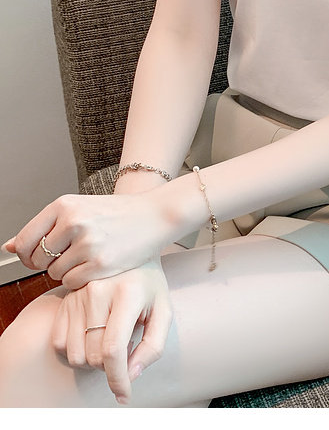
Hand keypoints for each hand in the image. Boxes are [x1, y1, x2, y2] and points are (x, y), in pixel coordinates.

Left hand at [3, 191, 174, 288]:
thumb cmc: (117, 213)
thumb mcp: (79, 209)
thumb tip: (8, 247)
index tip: (42, 253)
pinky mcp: (100, 263)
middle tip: (71, 254)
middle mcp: (73, 222)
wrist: (155, 215)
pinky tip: (96, 265)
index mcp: (64, 205)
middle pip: (38, 259)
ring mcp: (87, 243)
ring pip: (55, 273)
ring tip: (89, 256)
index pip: (25, 240)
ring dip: (67, 271)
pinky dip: (80, 279)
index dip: (29, 253)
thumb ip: (45, 227)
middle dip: (49, 263)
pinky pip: (72, 282)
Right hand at [51, 260, 172, 404]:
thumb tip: (130, 375)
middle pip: (94, 357)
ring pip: (76, 355)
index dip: (117, 378)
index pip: (114, 348)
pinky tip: (93, 334)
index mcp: (127, 293)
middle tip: (126, 344)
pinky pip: (60, 344)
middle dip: (111, 364)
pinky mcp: (64, 300)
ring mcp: (77, 295)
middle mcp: (98, 291)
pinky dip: (77, 349)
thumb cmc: (149, 284)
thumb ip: (153, 345)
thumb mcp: (163, 310)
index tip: (124, 395)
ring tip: (110, 338)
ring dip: (93, 359)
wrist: (129, 254)